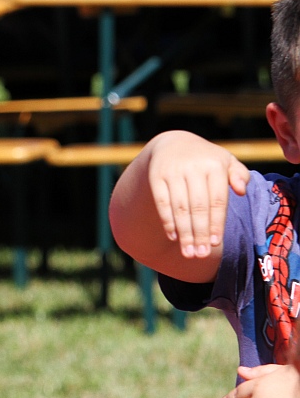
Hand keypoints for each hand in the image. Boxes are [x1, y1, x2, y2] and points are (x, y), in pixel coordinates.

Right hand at [146, 131, 249, 258]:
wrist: (173, 142)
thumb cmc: (206, 159)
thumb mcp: (226, 161)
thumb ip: (239, 175)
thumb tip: (240, 191)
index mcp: (214, 164)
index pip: (216, 201)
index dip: (216, 224)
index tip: (216, 244)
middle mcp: (192, 167)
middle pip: (197, 207)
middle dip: (200, 233)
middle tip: (201, 255)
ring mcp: (172, 171)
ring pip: (179, 208)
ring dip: (184, 233)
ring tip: (188, 252)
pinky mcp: (156, 176)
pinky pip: (161, 203)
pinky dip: (167, 221)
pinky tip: (173, 236)